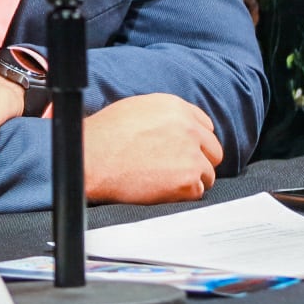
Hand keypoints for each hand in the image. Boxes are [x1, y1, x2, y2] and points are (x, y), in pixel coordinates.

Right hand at [81, 93, 222, 204]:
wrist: (90, 159)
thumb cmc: (104, 136)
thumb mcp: (137, 109)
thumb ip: (166, 117)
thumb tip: (177, 127)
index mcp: (176, 108)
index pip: (205, 126)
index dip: (195, 142)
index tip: (186, 151)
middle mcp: (188, 129)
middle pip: (213, 150)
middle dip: (199, 161)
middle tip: (178, 170)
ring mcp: (190, 155)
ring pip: (208, 173)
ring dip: (191, 179)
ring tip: (166, 182)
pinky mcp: (187, 180)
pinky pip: (197, 192)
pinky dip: (182, 195)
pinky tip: (162, 190)